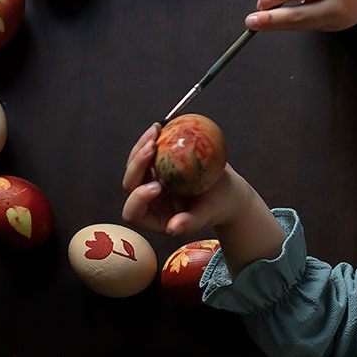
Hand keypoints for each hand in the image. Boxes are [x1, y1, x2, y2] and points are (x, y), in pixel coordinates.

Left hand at [121, 124, 244, 238]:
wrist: (226, 190)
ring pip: (135, 164)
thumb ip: (190, 223)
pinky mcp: (158, 165)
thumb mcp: (207, 214)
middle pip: (130, 183)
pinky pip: (148, 151)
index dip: (139, 198)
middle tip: (152, 148)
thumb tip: (173, 229)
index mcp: (154, 217)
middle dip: (137, 165)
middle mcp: (148, 199)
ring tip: (155, 131)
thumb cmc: (217, 206)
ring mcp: (151, 179)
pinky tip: (161, 126)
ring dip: (141, 146)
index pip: (133, 212)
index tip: (158, 185)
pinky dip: (152, 138)